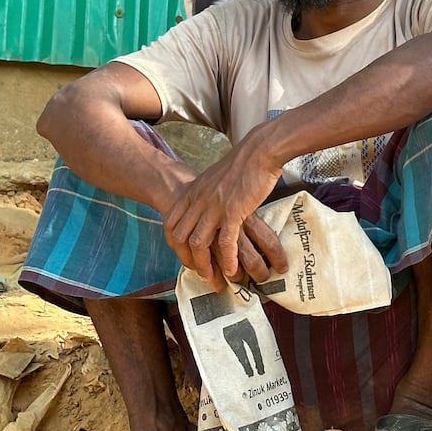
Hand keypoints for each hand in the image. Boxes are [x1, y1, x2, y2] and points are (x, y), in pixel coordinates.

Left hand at [162, 138, 288, 290]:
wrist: (259, 152)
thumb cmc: (243, 163)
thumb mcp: (215, 178)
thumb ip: (208, 193)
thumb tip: (210, 206)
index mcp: (193, 192)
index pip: (172, 223)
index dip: (176, 243)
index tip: (186, 255)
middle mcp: (199, 201)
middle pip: (182, 237)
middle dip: (189, 259)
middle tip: (201, 273)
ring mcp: (214, 207)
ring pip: (200, 243)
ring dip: (206, 265)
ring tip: (215, 278)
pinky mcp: (233, 212)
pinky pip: (225, 242)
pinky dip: (227, 259)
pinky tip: (232, 270)